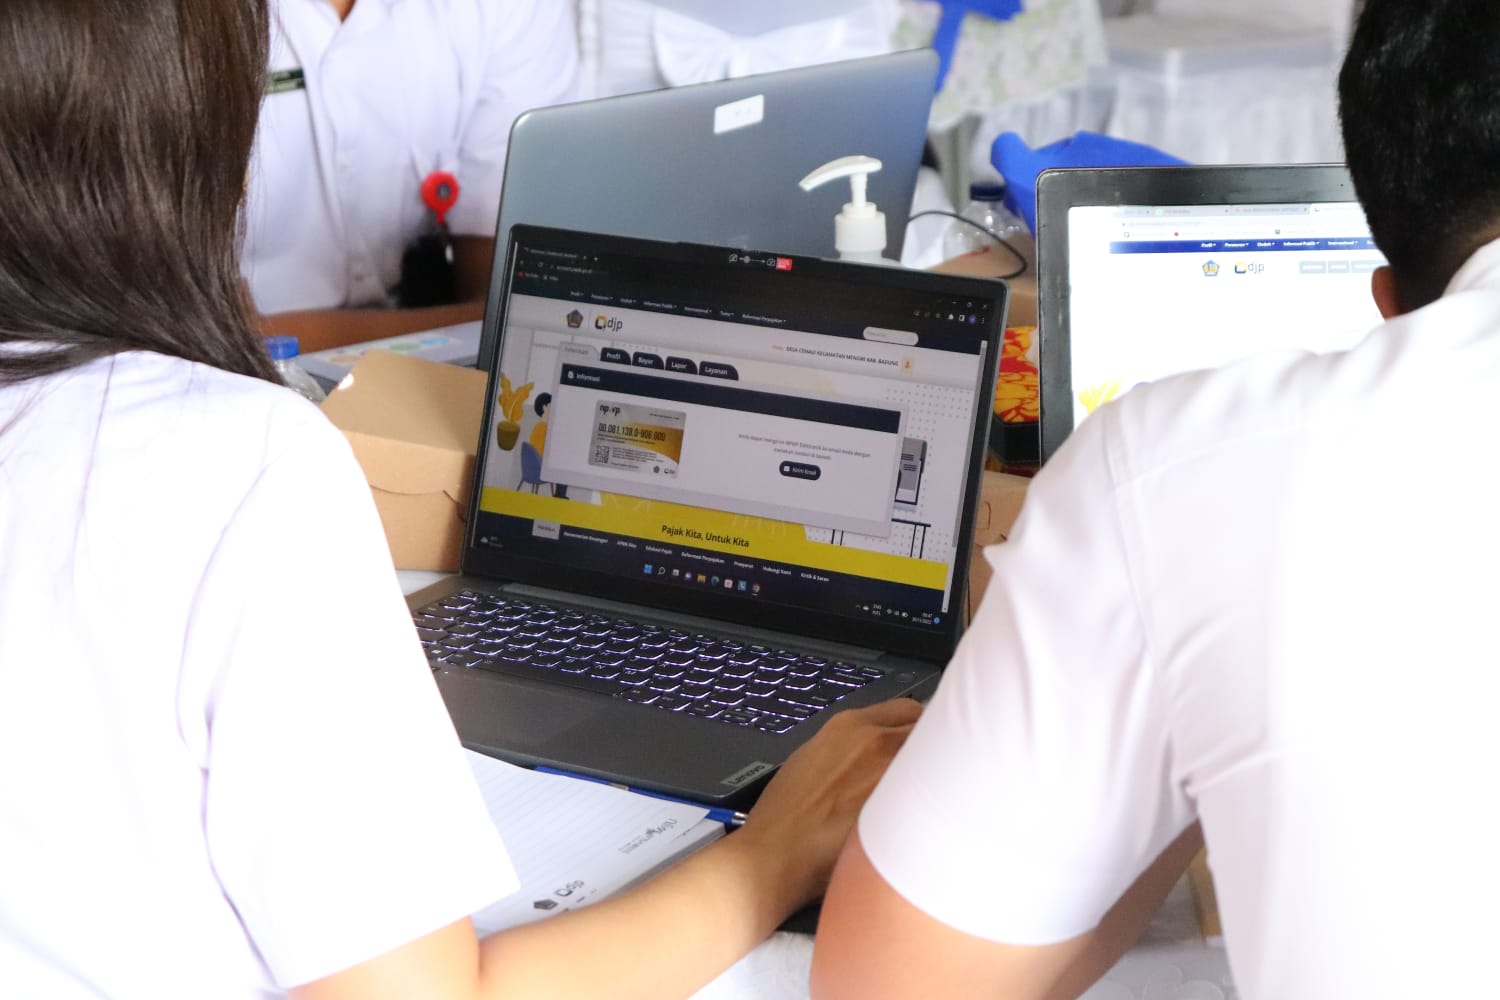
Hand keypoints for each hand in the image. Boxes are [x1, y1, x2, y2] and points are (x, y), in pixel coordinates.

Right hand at [736, 698, 921, 909]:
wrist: (776, 854)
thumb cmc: (786, 816)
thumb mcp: (812, 758)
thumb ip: (850, 745)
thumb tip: (873, 748)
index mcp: (850, 725)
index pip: (908, 709)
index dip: (918, 727)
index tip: (922, 740)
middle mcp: (876, 742)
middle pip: (928, 732)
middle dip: (930, 749)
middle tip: (925, 772)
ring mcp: (891, 773)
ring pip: (935, 764)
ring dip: (933, 778)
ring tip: (922, 801)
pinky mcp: (904, 808)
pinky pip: (933, 800)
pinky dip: (932, 807)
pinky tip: (920, 823)